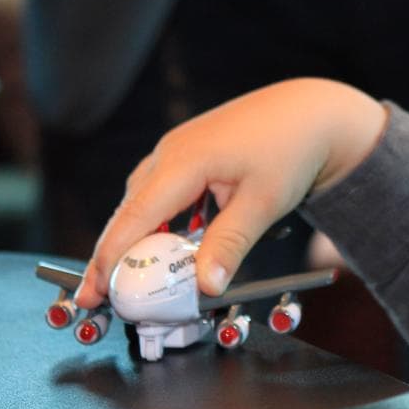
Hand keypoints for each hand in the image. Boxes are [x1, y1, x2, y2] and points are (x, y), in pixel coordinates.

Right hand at [74, 78, 386, 308]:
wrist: (313, 113)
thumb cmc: (292, 150)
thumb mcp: (263, 202)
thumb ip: (230, 244)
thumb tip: (206, 286)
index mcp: (184, 160)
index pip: (135, 216)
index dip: (111, 256)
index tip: (95, 292)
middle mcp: (172, 150)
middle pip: (130, 208)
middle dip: (111, 253)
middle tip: (96, 295)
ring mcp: (179, 147)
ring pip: (144, 198)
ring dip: (135, 235)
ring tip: (128, 276)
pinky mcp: (191, 150)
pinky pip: (162, 188)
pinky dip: (158, 218)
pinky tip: (167, 243)